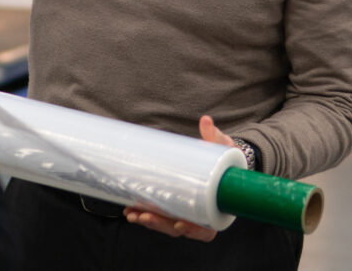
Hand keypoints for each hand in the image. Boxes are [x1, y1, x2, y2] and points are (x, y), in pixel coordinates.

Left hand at [122, 115, 232, 241]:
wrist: (218, 163)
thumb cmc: (222, 160)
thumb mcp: (221, 149)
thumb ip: (214, 137)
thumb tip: (205, 120)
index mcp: (216, 208)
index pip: (206, 230)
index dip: (194, 229)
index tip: (180, 223)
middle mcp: (200, 215)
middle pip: (180, 229)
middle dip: (161, 224)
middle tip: (144, 216)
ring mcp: (184, 212)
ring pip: (166, 225)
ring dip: (148, 221)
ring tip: (132, 213)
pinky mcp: (172, 206)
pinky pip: (159, 215)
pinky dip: (143, 214)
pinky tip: (129, 210)